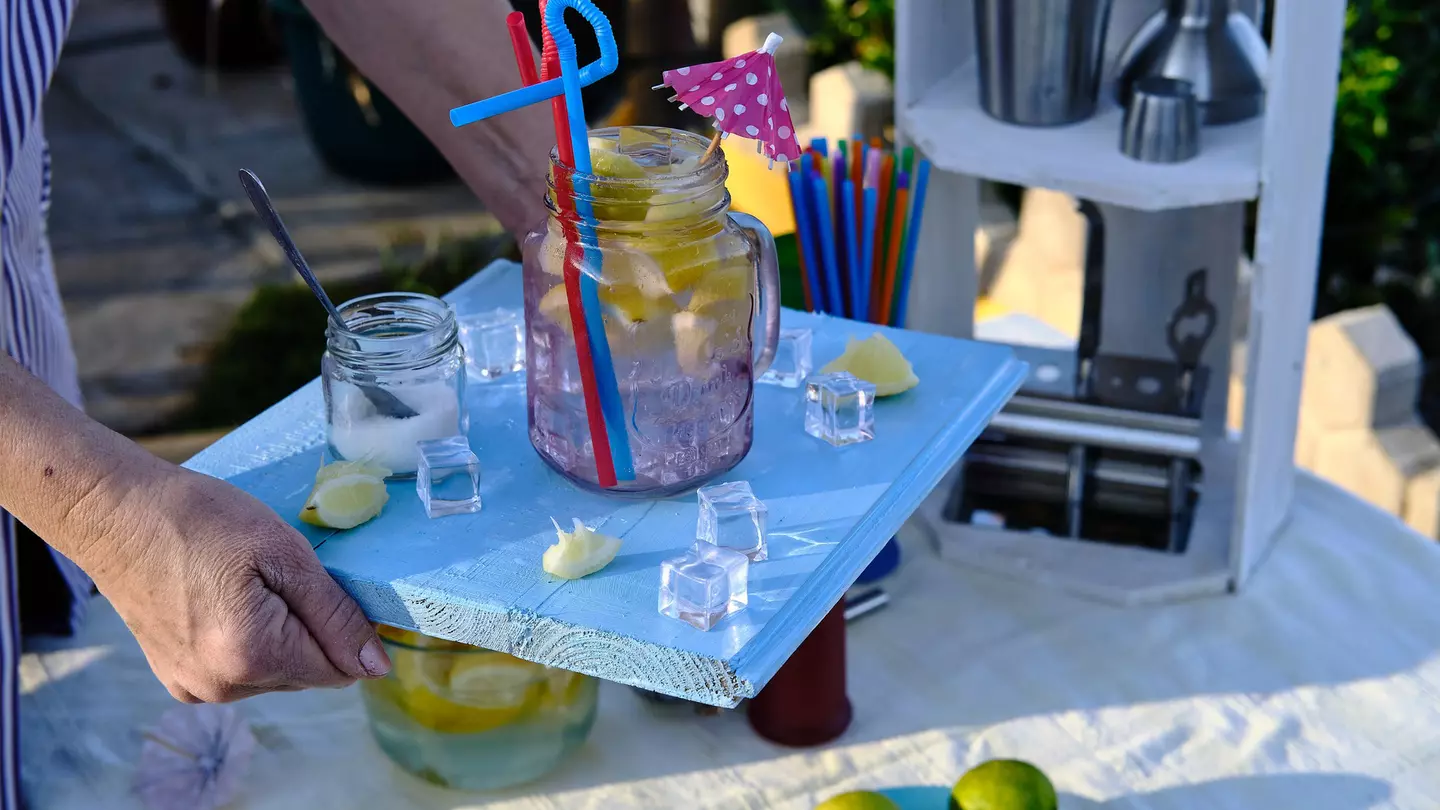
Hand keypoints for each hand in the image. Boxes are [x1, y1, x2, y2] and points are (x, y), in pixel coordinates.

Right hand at [86, 465, 390, 702]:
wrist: (111, 514)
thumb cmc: (200, 519)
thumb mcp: (284, 553)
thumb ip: (335, 615)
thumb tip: (376, 668)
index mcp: (253, 656)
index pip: (339, 669)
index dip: (348, 628)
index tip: (329, 585)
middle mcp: (223, 687)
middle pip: (308, 673)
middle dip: (311, 630)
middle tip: (281, 575)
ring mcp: (195, 688)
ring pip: (276, 673)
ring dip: (281, 635)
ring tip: (246, 583)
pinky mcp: (177, 680)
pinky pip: (240, 672)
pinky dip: (248, 641)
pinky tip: (224, 600)